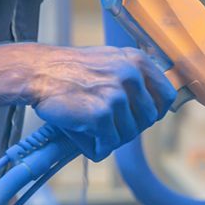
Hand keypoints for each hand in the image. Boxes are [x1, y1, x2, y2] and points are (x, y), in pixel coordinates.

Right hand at [23, 45, 175, 160]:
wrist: (37, 72)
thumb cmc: (71, 70)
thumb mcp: (112, 60)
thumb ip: (135, 77)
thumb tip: (157, 105)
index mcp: (137, 61)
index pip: (166, 96)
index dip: (154, 111)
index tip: (140, 115)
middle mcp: (131, 76)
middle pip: (148, 119)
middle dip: (130, 126)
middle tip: (107, 124)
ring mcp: (117, 96)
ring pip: (129, 134)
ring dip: (111, 136)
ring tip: (90, 125)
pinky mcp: (101, 114)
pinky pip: (109, 143)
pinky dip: (96, 144)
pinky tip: (82, 132)